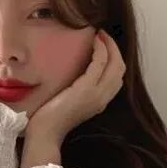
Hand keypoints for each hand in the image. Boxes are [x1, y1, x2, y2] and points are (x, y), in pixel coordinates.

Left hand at [25, 29, 125, 144]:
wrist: (46, 132)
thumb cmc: (52, 119)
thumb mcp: (72, 103)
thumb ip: (80, 91)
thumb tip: (78, 74)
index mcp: (100, 103)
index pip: (117, 77)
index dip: (114, 59)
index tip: (104, 45)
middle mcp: (103, 99)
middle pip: (120, 69)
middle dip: (115, 49)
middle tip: (103, 35)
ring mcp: (96, 94)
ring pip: (115, 63)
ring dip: (109, 45)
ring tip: (100, 35)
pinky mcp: (86, 88)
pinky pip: (100, 62)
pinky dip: (100, 48)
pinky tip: (94, 40)